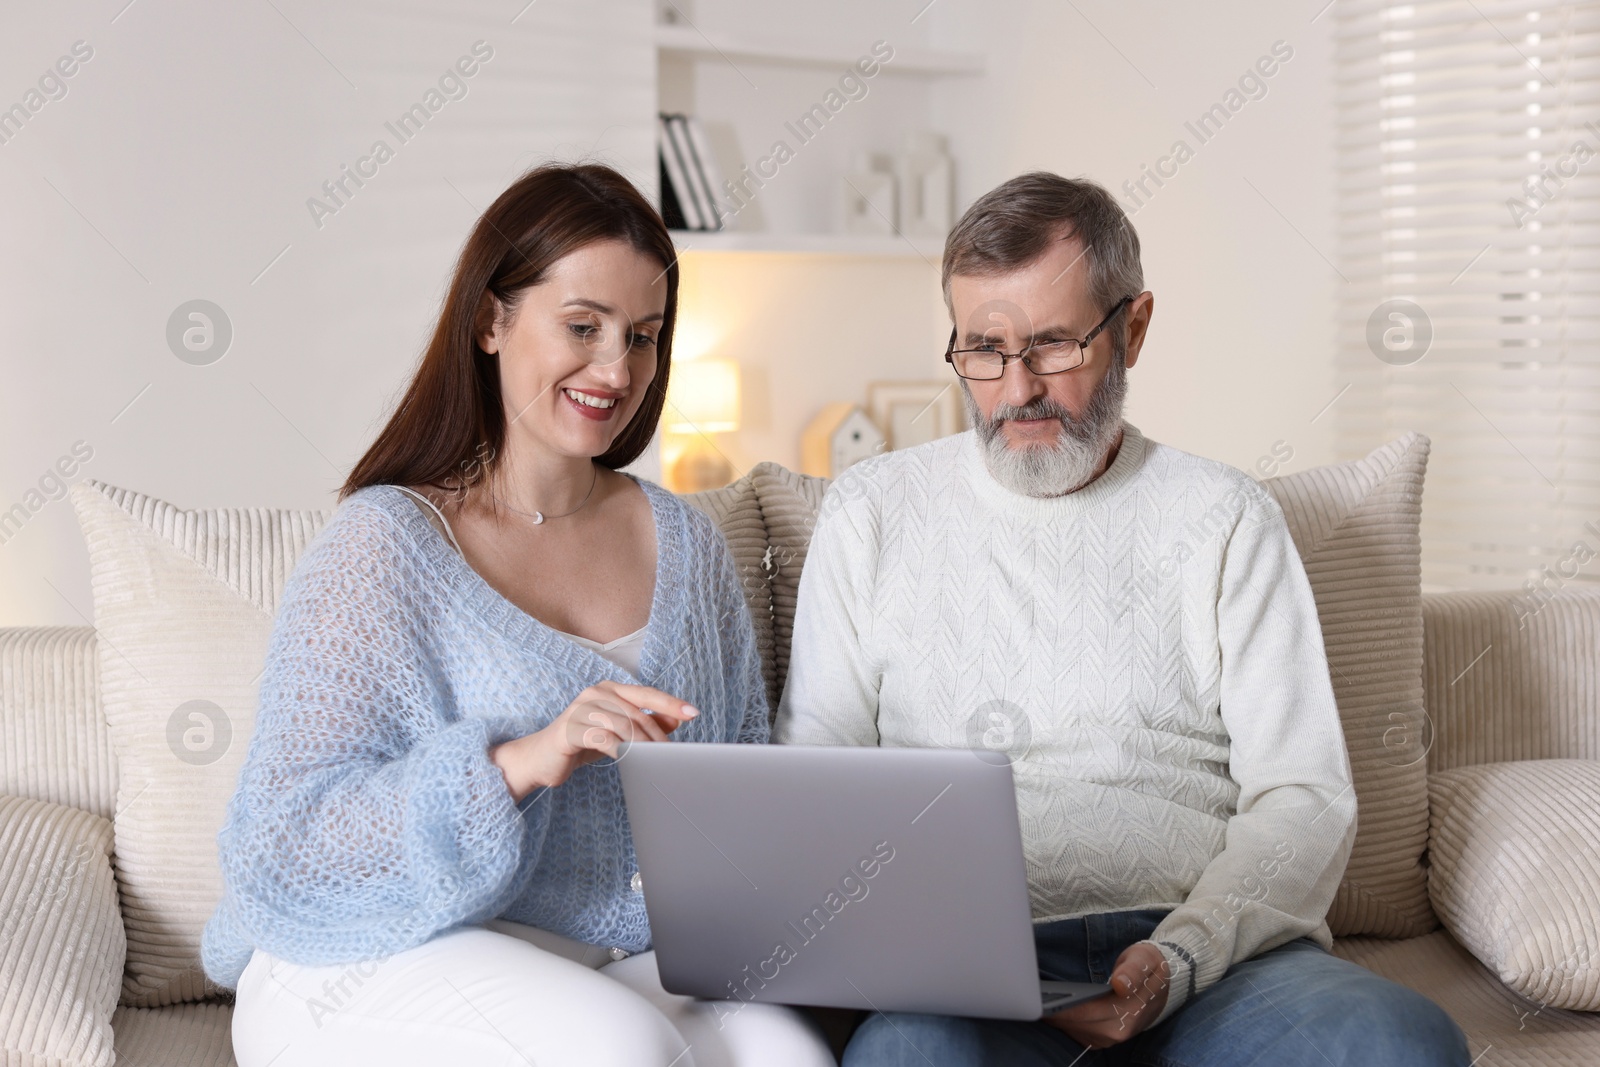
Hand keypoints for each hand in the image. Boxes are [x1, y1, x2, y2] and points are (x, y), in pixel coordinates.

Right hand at [490, 682, 697, 799]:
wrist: (541, 759)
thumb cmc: (583, 743)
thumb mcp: (617, 732)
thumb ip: (644, 722)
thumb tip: (677, 718)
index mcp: (610, 689)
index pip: (647, 694)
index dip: (671, 704)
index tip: (694, 713)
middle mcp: (596, 693)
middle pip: (637, 713)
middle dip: (657, 736)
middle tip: (670, 756)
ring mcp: (581, 708)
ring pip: (623, 726)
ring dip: (642, 746)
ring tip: (653, 762)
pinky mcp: (570, 728)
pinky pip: (603, 739)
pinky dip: (620, 751)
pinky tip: (629, 761)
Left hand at [1044, 941, 1168, 1049]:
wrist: (1161, 984)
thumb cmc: (1147, 967)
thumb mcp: (1144, 959)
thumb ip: (1133, 972)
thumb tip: (1120, 985)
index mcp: (1130, 1011)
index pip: (1089, 1012)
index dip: (1065, 1007)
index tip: (1045, 999)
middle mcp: (1120, 1030)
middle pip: (1077, 1024)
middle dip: (1055, 1012)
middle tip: (1031, 999)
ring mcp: (1112, 1037)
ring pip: (1075, 1031)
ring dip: (1056, 1019)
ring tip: (1037, 1003)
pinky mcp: (1103, 1038)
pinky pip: (1078, 1033)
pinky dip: (1064, 1023)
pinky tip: (1051, 1009)